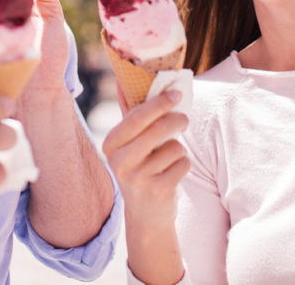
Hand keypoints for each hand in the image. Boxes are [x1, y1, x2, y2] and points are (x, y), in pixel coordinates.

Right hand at [102, 90, 189, 228]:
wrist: (145, 214)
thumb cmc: (139, 167)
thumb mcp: (128, 144)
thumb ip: (128, 113)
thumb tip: (123, 80)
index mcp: (110, 144)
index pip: (136, 116)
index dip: (159, 102)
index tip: (176, 94)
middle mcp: (120, 161)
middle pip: (158, 128)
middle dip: (177, 119)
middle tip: (183, 119)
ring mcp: (138, 178)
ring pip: (174, 147)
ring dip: (179, 149)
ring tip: (171, 156)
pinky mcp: (158, 190)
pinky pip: (183, 163)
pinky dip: (183, 164)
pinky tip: (173, 172)